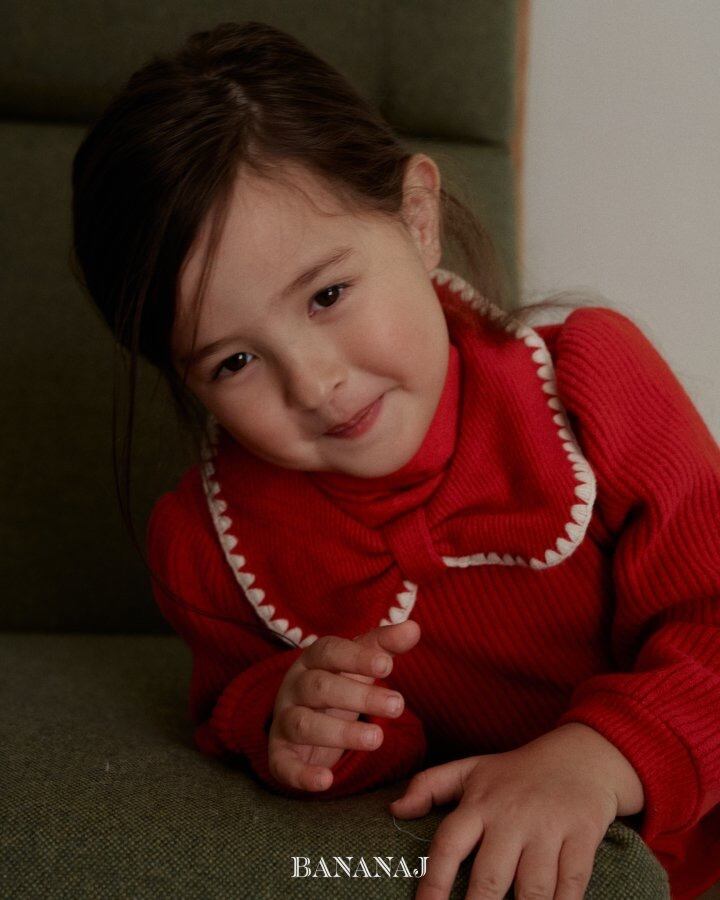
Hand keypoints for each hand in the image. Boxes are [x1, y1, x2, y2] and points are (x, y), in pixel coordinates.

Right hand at [268, 618, 420, 791]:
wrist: (299, 721)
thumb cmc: (336, 684)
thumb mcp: (358, 665)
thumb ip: (383, 646)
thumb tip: (414, 628)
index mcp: (312, 660)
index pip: (329, 651)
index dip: (356, 657)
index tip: (388, 666)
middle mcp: (293, 687)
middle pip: (319, 687)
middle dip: (359, 696)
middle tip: (397, 705)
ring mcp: (284, 721)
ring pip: (303, 724)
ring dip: (340, 733)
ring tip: (377, 739)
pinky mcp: (279, 755)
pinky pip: (283, 765)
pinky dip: (301, 774)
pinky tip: (326, 781)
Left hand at [389, 725, 620, 899]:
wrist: (582, 755)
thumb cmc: (517, 772)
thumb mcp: (471, 769)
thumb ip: (429, 786)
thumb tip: (394, 810)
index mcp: (480, 802)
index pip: (448, 845)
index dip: (432, 883)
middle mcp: (511, 816)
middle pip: (489, 879)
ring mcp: (548, 828)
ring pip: (533, 890)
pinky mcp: (582, 838)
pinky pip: (571, 885)